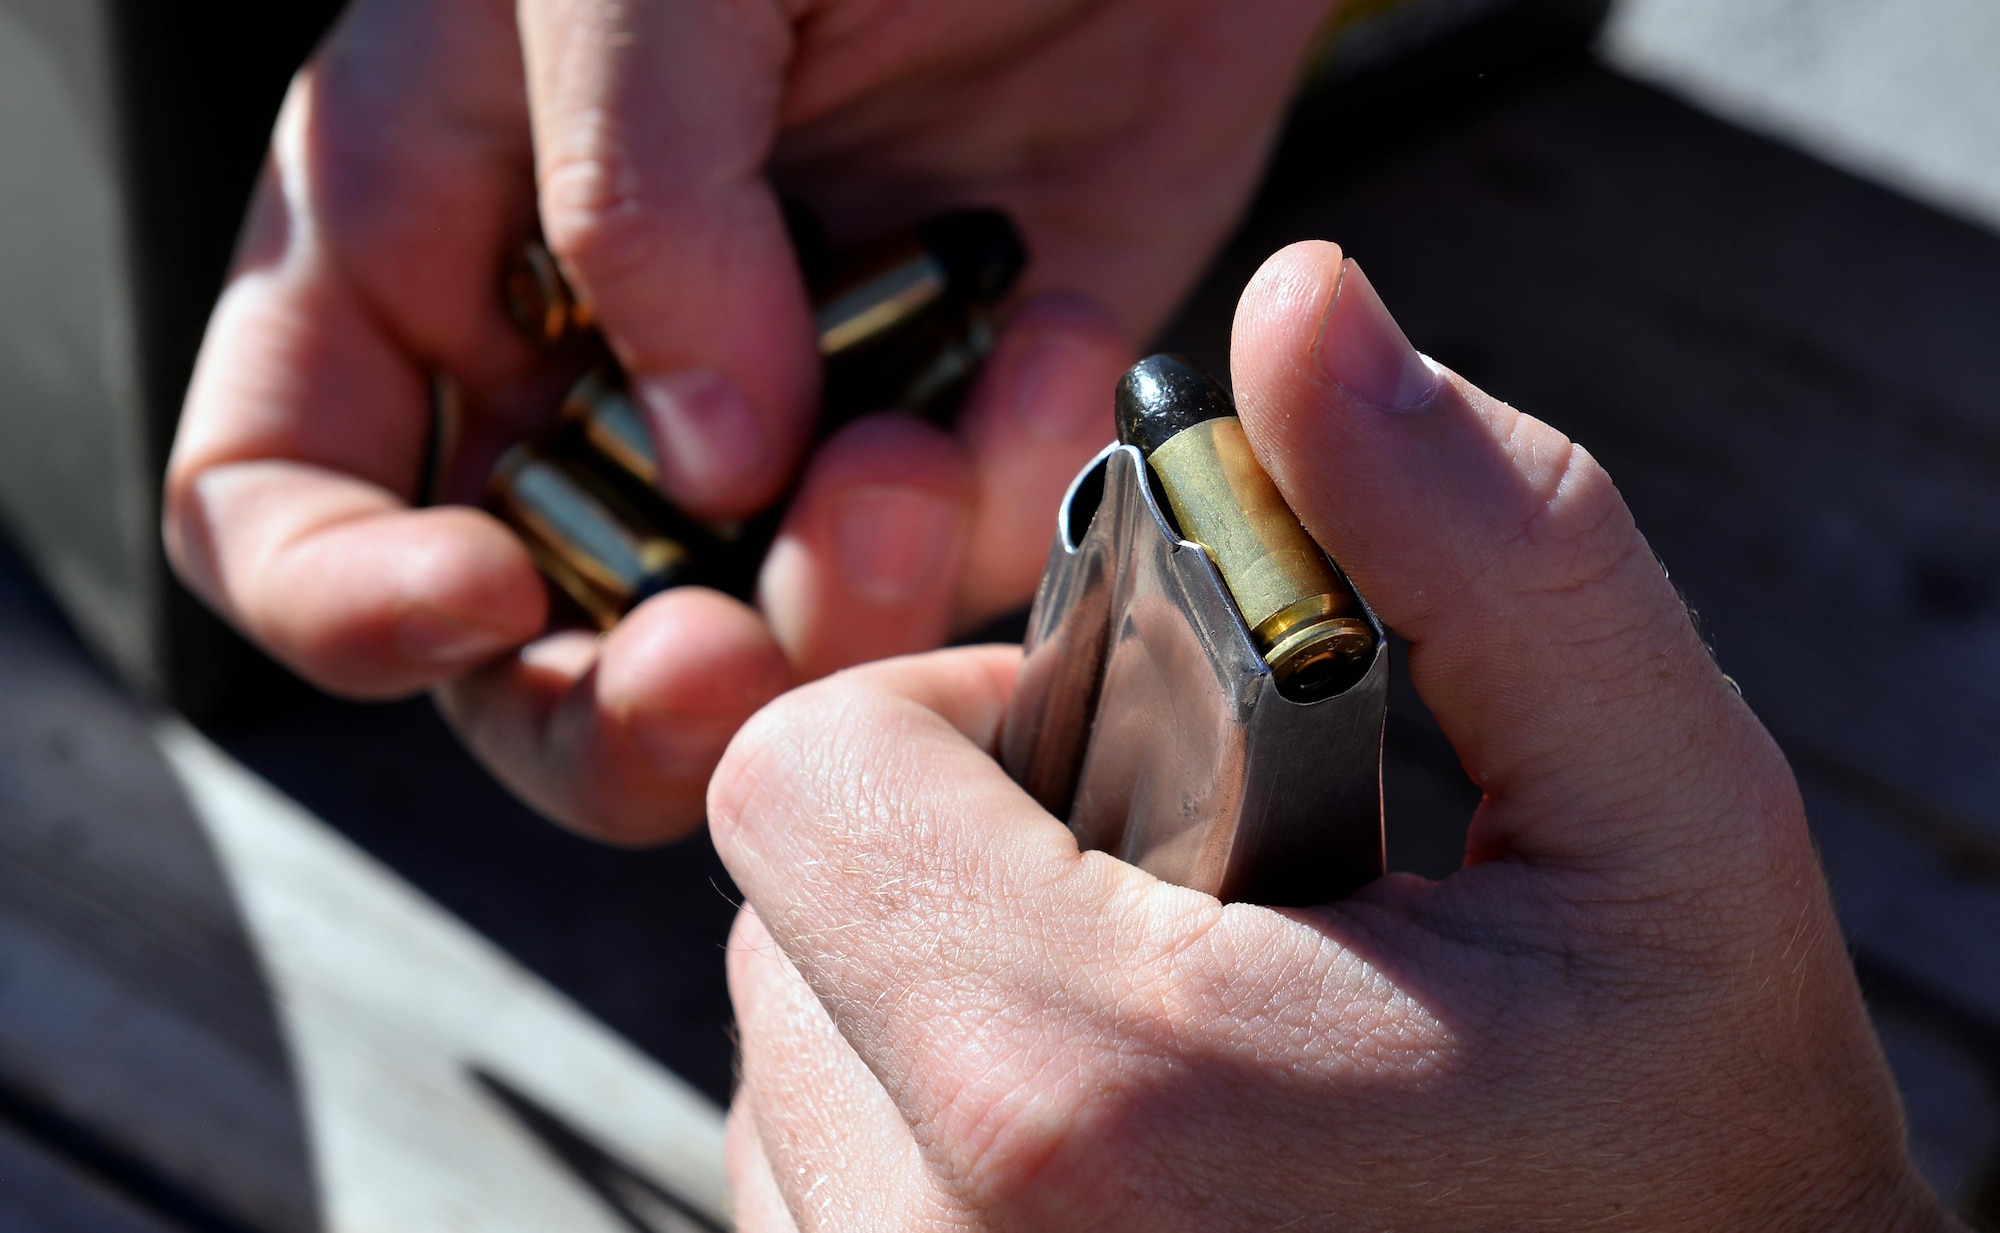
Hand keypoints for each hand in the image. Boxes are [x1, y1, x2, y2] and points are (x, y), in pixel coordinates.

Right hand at [162, 0, 1331, 839]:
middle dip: (622, 707)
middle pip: (529, 661)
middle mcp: (589, 371)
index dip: (344, 598)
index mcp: (426, 250)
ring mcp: (783, 418)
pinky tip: (1048, 337)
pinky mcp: (960, 420)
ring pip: (765, 654)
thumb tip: (708, 464)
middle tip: (727, 661)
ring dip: (842, 611)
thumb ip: (629, 204)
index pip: (279, 501)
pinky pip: (965, 555)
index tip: (487, 597)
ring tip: (921, 448)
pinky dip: (1011, 493)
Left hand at [710, 241, 1957, 1230]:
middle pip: (787, 895)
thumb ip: (1482, 547)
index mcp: (1082, 1088)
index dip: (959, 709)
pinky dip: (925, 1111)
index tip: (1127, 752)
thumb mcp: (1660, 828)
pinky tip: (1120, 1142)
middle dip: (961, 841)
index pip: (806, 772)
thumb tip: (1308, 306)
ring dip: (939, 978)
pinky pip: (812, 1162)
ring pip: (792, 1034)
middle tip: (1182, 898)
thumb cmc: (1690, 1162)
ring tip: (1168, 1035)